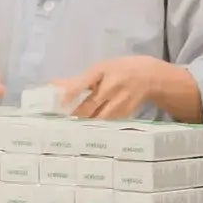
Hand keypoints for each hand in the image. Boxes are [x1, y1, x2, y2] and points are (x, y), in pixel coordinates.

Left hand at [57, 56, 171, 120]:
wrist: (149, 76)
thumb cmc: (119, 70)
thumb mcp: (101, 68)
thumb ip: (79, 80)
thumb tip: (53, 86)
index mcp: (104, 71)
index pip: (85, 81)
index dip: (72, 91)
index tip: (60, 102)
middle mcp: (111, 87)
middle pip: (90, 104)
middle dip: (75, 114)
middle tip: (59, 123)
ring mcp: (119, 102)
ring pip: (98, 117)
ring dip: (84, 124)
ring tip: (70, 131)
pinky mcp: (124, 114)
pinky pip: (107, 123)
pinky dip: (95, 128)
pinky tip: (86, 133)